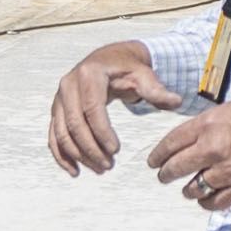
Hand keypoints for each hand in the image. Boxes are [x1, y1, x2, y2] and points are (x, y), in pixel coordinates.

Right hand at [45, 39, 170, 174]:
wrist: (109, 60)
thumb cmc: (127, 68)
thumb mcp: (144, 75)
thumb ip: (157, 90)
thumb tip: (176, 102)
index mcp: (89, 75)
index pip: (92, 109)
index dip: (102, 132)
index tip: (117, 151)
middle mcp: (68, 85)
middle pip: (75, 124)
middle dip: (91, 149)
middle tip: (109, 166)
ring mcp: (59, 98)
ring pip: (62, 133)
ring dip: (79, 155)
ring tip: (100, 169)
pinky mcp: (57, 110)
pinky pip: (53, 136)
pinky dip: (61, 156)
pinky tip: (75, 171)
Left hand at [149, 93, 230, 210]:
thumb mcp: (230, 110)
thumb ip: (207, 126)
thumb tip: (191, 139)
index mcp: (208, 125)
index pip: (171, 143)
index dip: (158, 154)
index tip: (153, 161)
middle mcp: (213, 149)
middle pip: (176, 168)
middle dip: (165, 174)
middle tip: (163, 176)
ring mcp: (227, 171)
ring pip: (193, 188)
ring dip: (187, 190)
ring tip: (187, 189)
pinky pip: (214, 202)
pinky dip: (205, 203)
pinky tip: (205, 199)